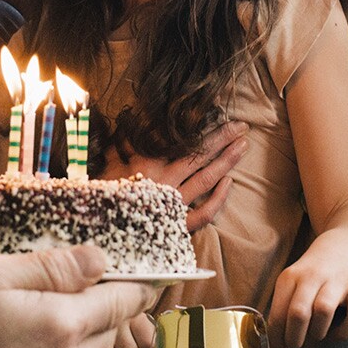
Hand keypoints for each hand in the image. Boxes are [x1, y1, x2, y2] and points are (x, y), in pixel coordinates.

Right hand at [101, 122, 248, 230]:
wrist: (104, 233)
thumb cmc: (105, 196)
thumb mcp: (108, 164)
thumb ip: (122, 142)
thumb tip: (131, 120)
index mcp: (147, 163)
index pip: (179, 140)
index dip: (200, 126)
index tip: (216, 113)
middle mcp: (164, 181)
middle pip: (200, 155)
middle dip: (222, 138)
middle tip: (241, 126)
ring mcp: (174, 203)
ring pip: (207, 178)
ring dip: (227, 160)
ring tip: (243, 145)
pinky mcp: (178, 225)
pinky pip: (204, 213)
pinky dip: (219, 198)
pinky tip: (229, 182)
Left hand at [266, 230, 347, 347]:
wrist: (344, 244)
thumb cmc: (313, 276)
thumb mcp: (293, 287)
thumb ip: (282, 320)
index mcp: (290, 277)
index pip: (277, 313)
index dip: (275, 341)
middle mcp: (312, 275)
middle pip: (298, 312)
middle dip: (294, 338)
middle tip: (296, 345)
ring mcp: (338, 278)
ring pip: (323, 311)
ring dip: (318, 332)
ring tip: (317, 335)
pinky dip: (345, 331)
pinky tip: (338, 333)